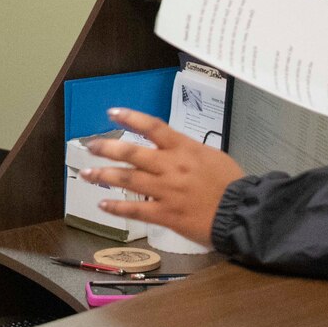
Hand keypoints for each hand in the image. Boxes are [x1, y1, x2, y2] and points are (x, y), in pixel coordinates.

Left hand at [80, 108, 244, 247]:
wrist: (241, 212)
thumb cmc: (232, 184)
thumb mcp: (212, 157)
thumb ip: (188, 153)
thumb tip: (173, 152)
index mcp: (185, 149)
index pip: (153, 127)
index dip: (131, 118)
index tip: (112, 112)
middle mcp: (171, 166)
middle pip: (132, 153)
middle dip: (107, 148)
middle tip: (90, 146)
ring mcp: (166, 190)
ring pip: (128, 180)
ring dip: (104, 175)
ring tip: (86, 174)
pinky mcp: (165, 214)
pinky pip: (135, 209)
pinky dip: (117, 207)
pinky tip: (103, 204)